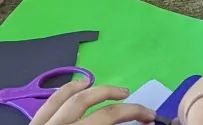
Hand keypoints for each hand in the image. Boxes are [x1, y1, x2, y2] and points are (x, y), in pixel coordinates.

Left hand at [28, 79, 154, 124]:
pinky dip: (67, 90)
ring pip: (70, 98)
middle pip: (92, 105)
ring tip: (114, 89)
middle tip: (137, 105)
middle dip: (120, 101)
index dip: (133, 113)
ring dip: (95, 89)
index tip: (150, 117)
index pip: (108, 118)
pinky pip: (49, 103)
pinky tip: (79, 86)